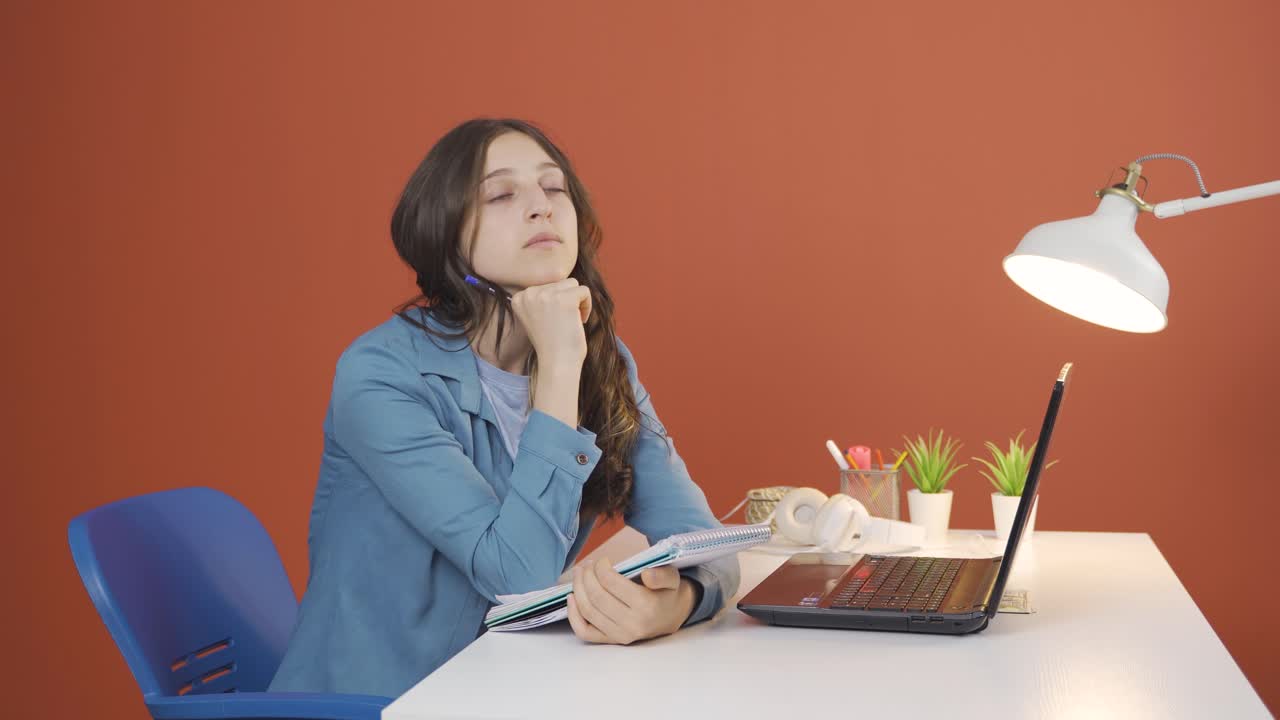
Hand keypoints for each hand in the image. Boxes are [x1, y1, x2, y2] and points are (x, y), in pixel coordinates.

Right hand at [510, 278, 591, 367]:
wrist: (557, 364)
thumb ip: (542, 297)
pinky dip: (587, 306)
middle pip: (560, 282)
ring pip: (572, 283)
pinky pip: (584, 291)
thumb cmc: (552, 343)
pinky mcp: (564, 300)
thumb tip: (560, 277)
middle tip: (564, 323)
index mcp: (519, 297)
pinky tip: (579, 321)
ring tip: (571, 321)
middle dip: (568, 300)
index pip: (547, 285)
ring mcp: (546, 295)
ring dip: (577, 301)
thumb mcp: (538, 315)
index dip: (557, 302)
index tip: (554, 321)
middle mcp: (529, 293)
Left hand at [566, 558, 696, 645]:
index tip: (603, 560)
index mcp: (646, 606)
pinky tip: (571, 597)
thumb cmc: (667, 592)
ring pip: (588, 611)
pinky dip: (573, 615)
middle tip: (586, 565)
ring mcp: (620, 635)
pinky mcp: (611, 641)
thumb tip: (647, 574)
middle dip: (586, 576)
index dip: (600, 567)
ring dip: (578, 589)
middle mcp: (632, 624)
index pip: (611, 583)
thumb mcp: (672, 578)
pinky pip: (585, 632)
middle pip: (596, 596)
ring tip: (579, 574)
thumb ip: (662, 575)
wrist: (671, 617)